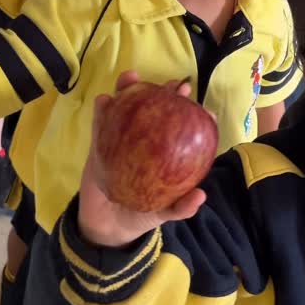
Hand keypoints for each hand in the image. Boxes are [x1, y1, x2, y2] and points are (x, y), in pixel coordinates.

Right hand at [77, 72, 206, 248]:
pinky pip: (101, 124)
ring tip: (132, 77)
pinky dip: (102, 111)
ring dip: (129, 89)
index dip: (195, 117)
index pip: (183, 131)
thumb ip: (180, 208)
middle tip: (175, 85)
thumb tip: (201, 195)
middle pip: (157, 111)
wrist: (105, 227)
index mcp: (165, 155)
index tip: (205, 111)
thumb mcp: (163, 214)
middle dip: (166, 93)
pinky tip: (104, 101)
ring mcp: (122, 139)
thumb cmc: (140, 215)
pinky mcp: (100, 143)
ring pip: (127, 109)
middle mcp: (146, 142)